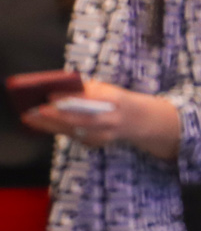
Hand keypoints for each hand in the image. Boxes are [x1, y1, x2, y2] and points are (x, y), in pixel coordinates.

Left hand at [22, 80, 182, 160]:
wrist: (141, 120)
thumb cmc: (116, 100)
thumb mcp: (108, 89)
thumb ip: (87, 89)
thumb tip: (58, 87)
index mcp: (115, 100)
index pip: (89, 99)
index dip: (69, 98)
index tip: (49, 95)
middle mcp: (112, 119)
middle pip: (80, 119)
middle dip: (55, 116)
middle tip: (33, 111)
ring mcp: (107, 134)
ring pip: (74, 131)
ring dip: (50, 126)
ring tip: (30, 119)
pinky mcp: (99, 143)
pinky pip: (75, 137)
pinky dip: (59, 130)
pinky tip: (43, 126)